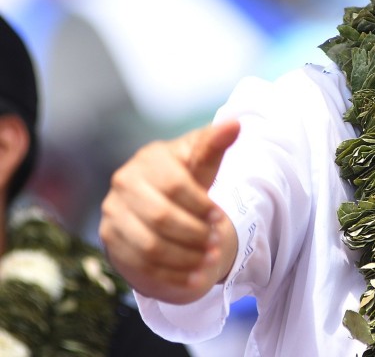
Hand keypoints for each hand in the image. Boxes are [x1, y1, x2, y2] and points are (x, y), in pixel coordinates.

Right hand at [99, 121, 240, 303]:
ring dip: (185, 258)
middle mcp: (122, 185)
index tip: (220, 219)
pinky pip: (140, 266)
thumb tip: (235, 124)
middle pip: (159, 217)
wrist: (160, 204)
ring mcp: (112, 216)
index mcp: (146, 160)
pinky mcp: (111, 243)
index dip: (200, 205)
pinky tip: (196, 278)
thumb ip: (214, 143)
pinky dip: (172, 275)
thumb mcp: (201, 160)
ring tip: (211, 262)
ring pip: (149, 245)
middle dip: (194, 234)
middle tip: (218, 245)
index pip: (173, 185)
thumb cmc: (185, 177)